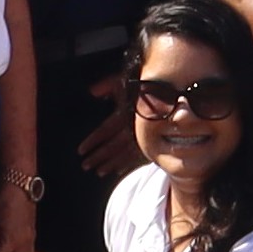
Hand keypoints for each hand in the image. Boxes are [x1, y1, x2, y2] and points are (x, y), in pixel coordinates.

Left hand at [70, 69, 142, 183]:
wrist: (171, 91)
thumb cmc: (147, 84)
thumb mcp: (126, 80)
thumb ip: (107, 85)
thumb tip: (92, 91)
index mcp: (124, 114)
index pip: (104, 131)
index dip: (92, 141)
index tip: (81, 150)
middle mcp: (132, 128)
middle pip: (112, 146)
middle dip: (98, 157)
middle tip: (86, 165)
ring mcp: (143, 136)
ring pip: (124, 154)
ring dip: (110, 164)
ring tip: (99, 171)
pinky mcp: (152, 141)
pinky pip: (138, 156)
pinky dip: (127, 164)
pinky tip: (118, 170)